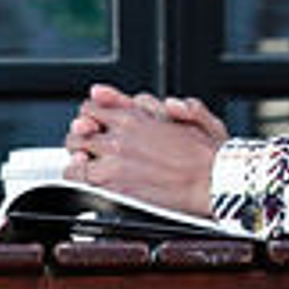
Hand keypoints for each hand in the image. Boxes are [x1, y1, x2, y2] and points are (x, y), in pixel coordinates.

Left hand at [63, 83, 228, 215]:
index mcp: (139, 117)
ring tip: (87, 159)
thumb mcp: (204, 120)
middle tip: (92, 143)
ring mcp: (114, 159)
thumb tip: (169, 104)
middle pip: (81, 124)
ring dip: (79, 151)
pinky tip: (85, 175)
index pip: (96, 104)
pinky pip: (75, 174)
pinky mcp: (112, 183)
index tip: (100, 122)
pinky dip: (76, 174)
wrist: (214, 184)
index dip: (96, 113)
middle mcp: (122, 134)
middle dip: (85, 132)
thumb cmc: (212, 159)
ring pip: (74, 146)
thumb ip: (185, 106)